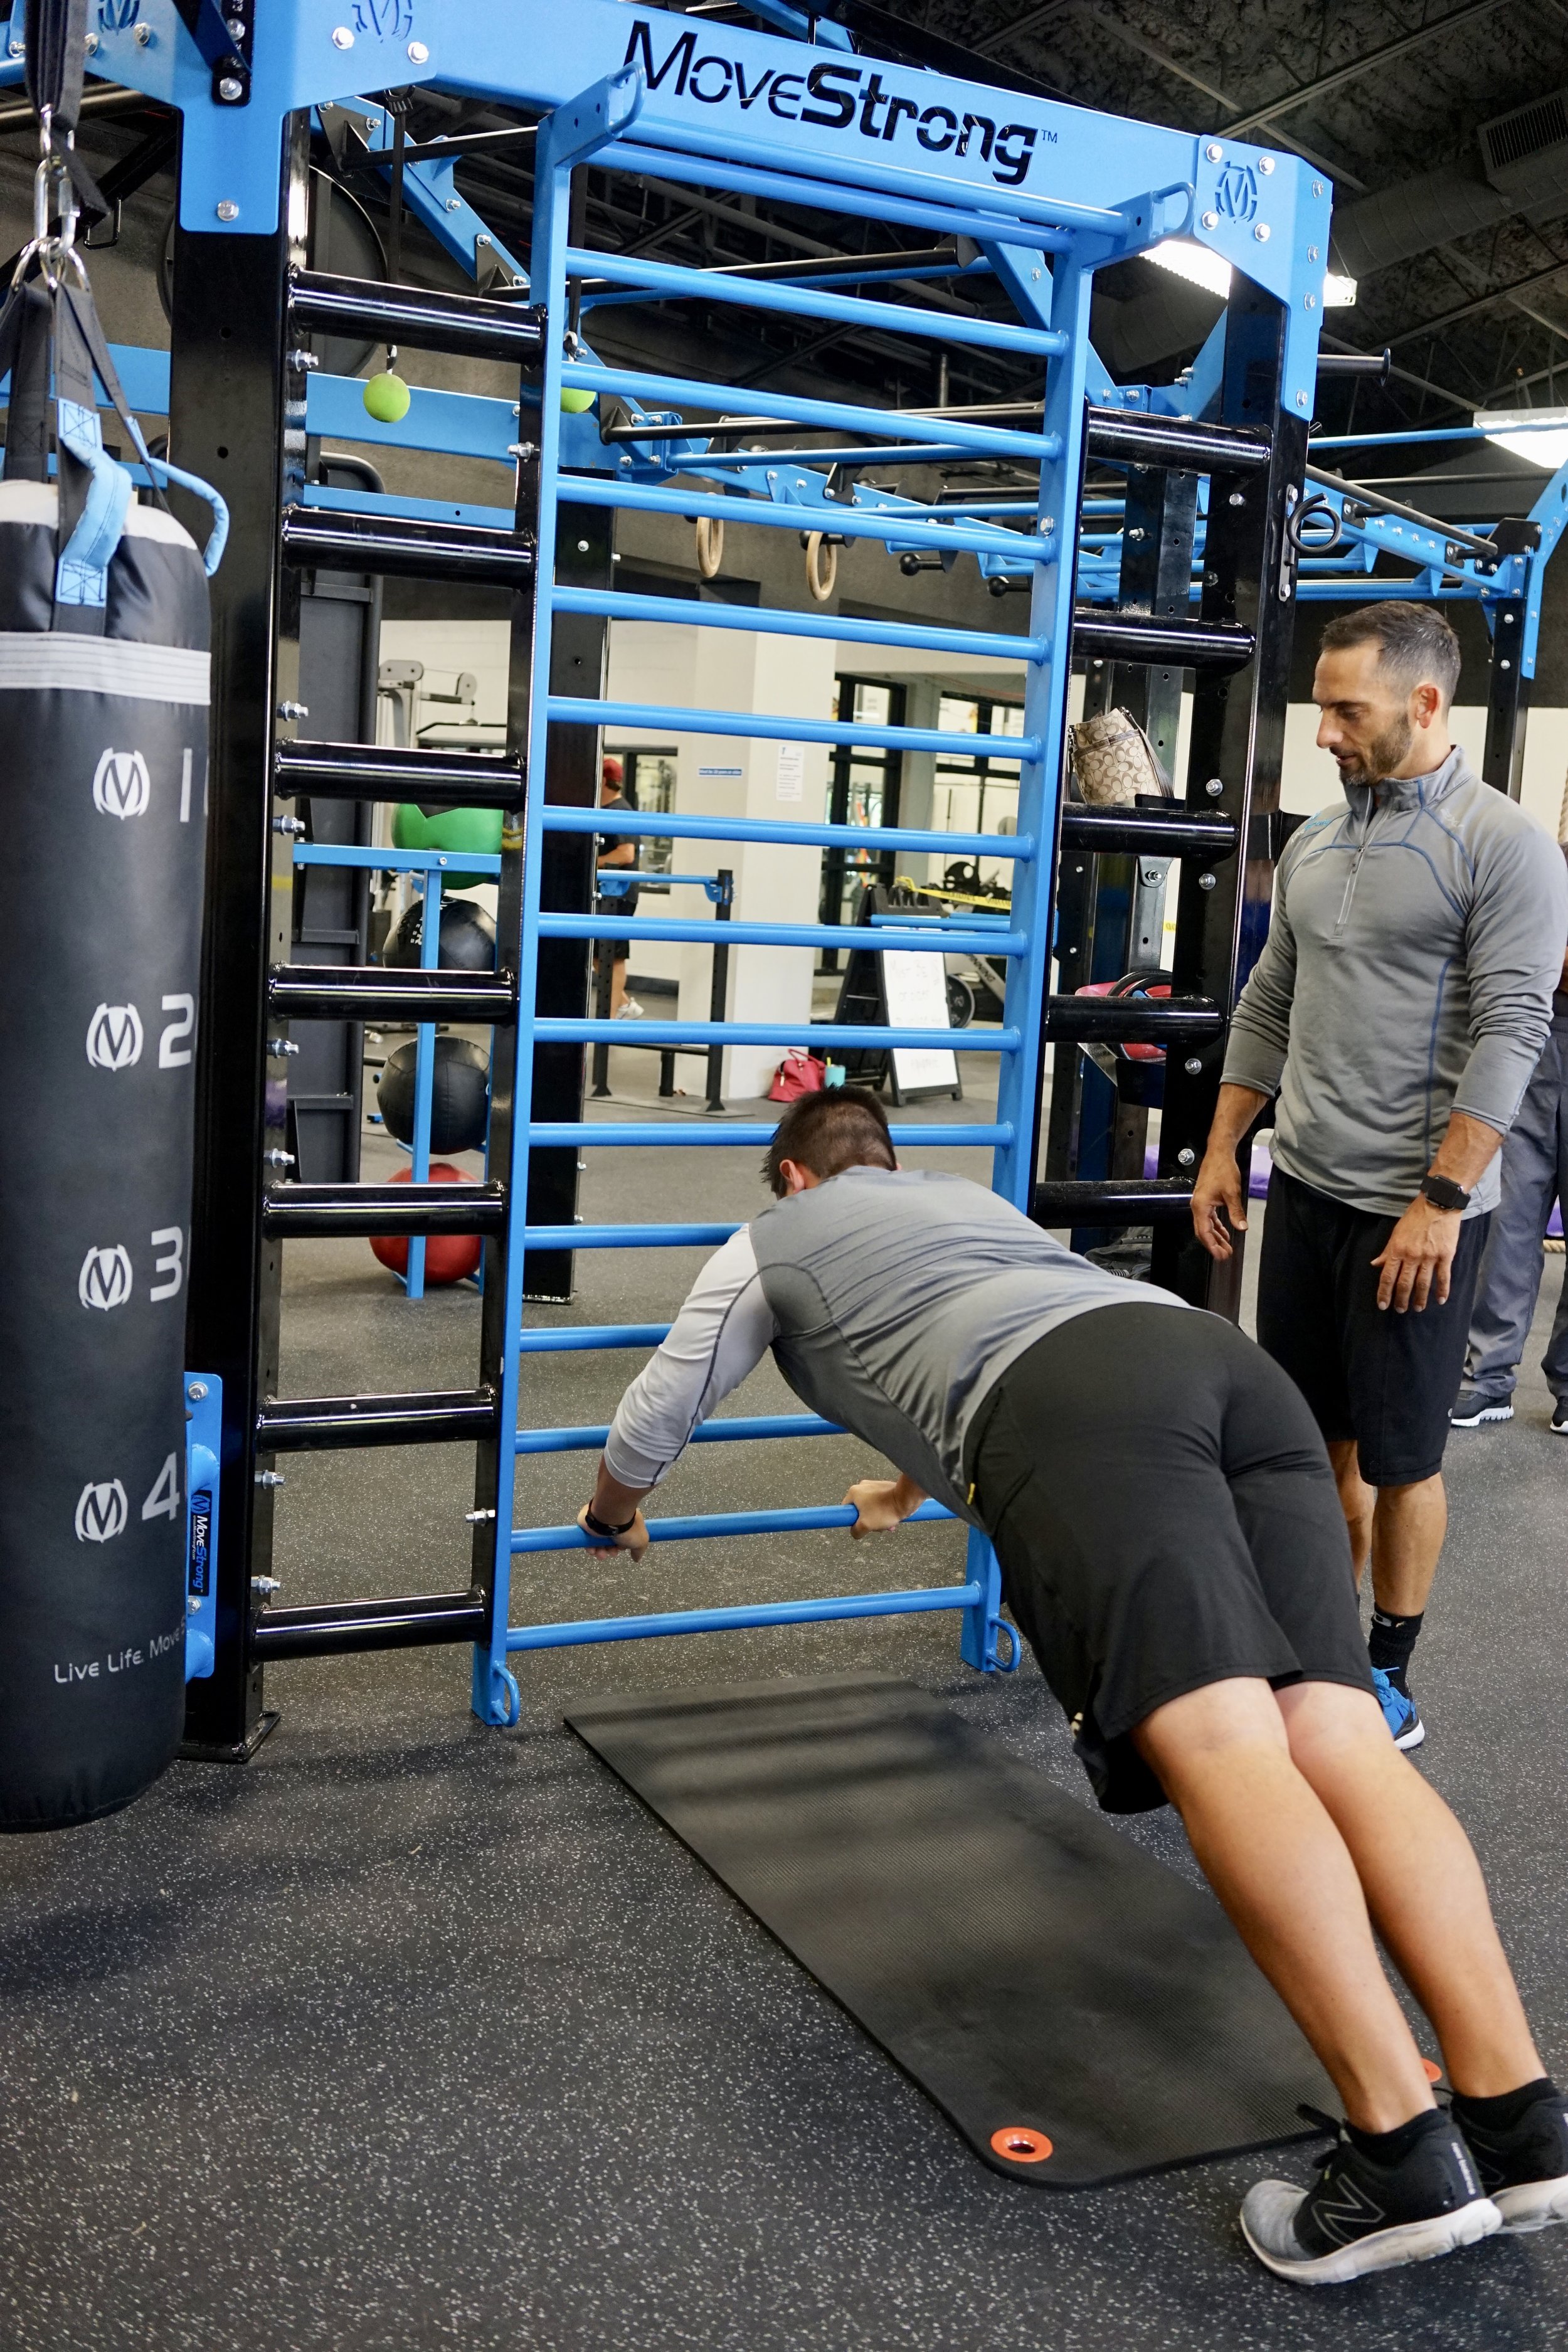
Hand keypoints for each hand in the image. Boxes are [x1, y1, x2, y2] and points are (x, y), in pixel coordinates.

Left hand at [576, 1502, 649, 1562]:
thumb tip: (637, 1558)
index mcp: (625, 1520)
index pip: (623, 1536)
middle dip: (610, 1550)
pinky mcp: (586, 1521)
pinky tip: (593, 1551)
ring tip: (601, 1554)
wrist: (609, 1515)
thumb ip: (639, 1550)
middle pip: (609, 1539)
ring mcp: (598, 1520)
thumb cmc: (627, 1526)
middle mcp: (612, 1519)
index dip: (621, 1546)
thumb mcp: (640, 1541)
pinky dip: (590, 1546)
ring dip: (600, 1551)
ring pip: (598, 1540)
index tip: (621, 1550)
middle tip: (611, 1553)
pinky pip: (587, 1537)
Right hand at [843, 1478, 918, 1537]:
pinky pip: (881, 1503)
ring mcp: (874, 1486)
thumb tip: (855, 1533)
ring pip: (872, 1508)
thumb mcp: (865, 1525)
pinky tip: (892, 1519)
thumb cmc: (885, 1509)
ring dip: (878, 1519)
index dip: (851, 1520)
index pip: (845, 1509)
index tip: (859, 1525)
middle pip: (860, 1510)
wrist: (906, 1498)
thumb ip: (856, 1531)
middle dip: (868, 1521)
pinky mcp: (885, 1488)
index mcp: (854, 1492)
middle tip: (876, 1527)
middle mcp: (863, 1486)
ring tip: (887, 1524)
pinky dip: (885, 1512)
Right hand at [1191, 1148, 1246, 1261]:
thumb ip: (1236, 1212)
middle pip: (1203, 1232)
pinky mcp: (1206, 1200)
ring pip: (1206, 1226)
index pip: (1204, 1232)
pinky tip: (1224, 1232)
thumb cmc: (1223, 1170)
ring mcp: (1201, 1203)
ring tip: (1226, 1247)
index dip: (1212, 1245)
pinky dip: (1216, 1227)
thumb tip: (1242, 1228)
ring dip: (1216, 1237)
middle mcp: (1198, 1206)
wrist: (1219, 1153)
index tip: (1221, 1255)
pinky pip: (1209, 1218)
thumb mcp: (1232, 1192)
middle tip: (1225, 1255)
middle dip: (1214, 1244)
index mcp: (1201, 1206)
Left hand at [1372, 1197, 1460, 1312]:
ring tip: (1418, 1309)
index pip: (1387, 1276)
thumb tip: (1375, 1264)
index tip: (1383, 1305)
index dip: (1384, 1292)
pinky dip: (1442, 1290)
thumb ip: (1387, 1251)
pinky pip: (1443, 1277)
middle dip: (1401, 1299)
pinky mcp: (1446, 1255)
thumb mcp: (1396, 1232)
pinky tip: (1440, 1300)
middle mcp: (1412, 1256)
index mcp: (1397, 1250)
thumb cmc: (1415, 1217)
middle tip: (1400, 1310)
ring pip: (1423, 1283)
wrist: (1438, 1204)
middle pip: (1405, 1283)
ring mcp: (1430, 1256)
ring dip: (1420, 1299)